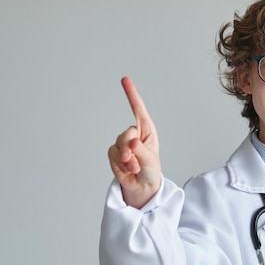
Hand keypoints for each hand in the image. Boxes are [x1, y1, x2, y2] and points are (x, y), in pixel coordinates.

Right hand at [108, 77, 160, 207]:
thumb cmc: (151, 170)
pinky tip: (128, 169)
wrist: (142, 185)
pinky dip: (121, 164)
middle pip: (126, 134)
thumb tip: (131, 143)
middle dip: (130, 148)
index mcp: (146, 130)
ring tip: (135, 167)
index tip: (125, 79)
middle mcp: (134, 134)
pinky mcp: (114, 153)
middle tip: (136, 159)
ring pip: (118, 145)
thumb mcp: (150, 159)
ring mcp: (123, 143)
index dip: (131, 94)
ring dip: (127, 159)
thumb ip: (140, 150)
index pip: (138, 109)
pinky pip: (113, 154)